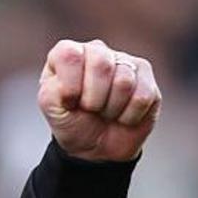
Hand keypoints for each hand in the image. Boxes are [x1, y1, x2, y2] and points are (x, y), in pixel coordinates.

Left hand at [38, 39, 160, 161]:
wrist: (96, 146)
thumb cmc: (72, 121)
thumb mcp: (51, 110)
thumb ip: (51, 92)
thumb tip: (71, 85)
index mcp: (68, 54)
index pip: (70, 55)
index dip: (70, 86)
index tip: (69, 103)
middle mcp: (97, 51)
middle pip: (101, 64)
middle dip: (93, 99)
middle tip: (89, 109)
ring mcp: (124, 61)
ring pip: (124, 82)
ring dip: (111, 108)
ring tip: (105, 111)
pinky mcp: (146, 76)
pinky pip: (143, 96)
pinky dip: (129, 115)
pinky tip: (122, 114)